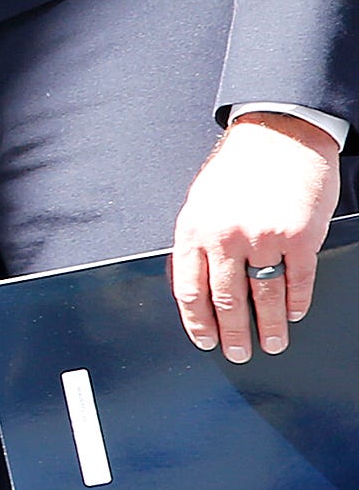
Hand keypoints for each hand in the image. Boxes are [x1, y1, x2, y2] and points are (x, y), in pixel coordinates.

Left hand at [170, 109, 338, 360]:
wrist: (280, 136)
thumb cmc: (239, 170)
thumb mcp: (202, 202)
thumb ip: (198, 242)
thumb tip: (196, 285)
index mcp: (195, 229)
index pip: (189, 289)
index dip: (197, 322)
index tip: (204, 341)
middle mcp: (226, 237)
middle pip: (226, 300)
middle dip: (232, 333)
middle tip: (238, 354)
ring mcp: (264, 238)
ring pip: (265, 296)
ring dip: (270, 326)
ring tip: (272, 343)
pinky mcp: (300, 236)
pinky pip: (298, 280)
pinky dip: (297, 302)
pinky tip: (296, 313)